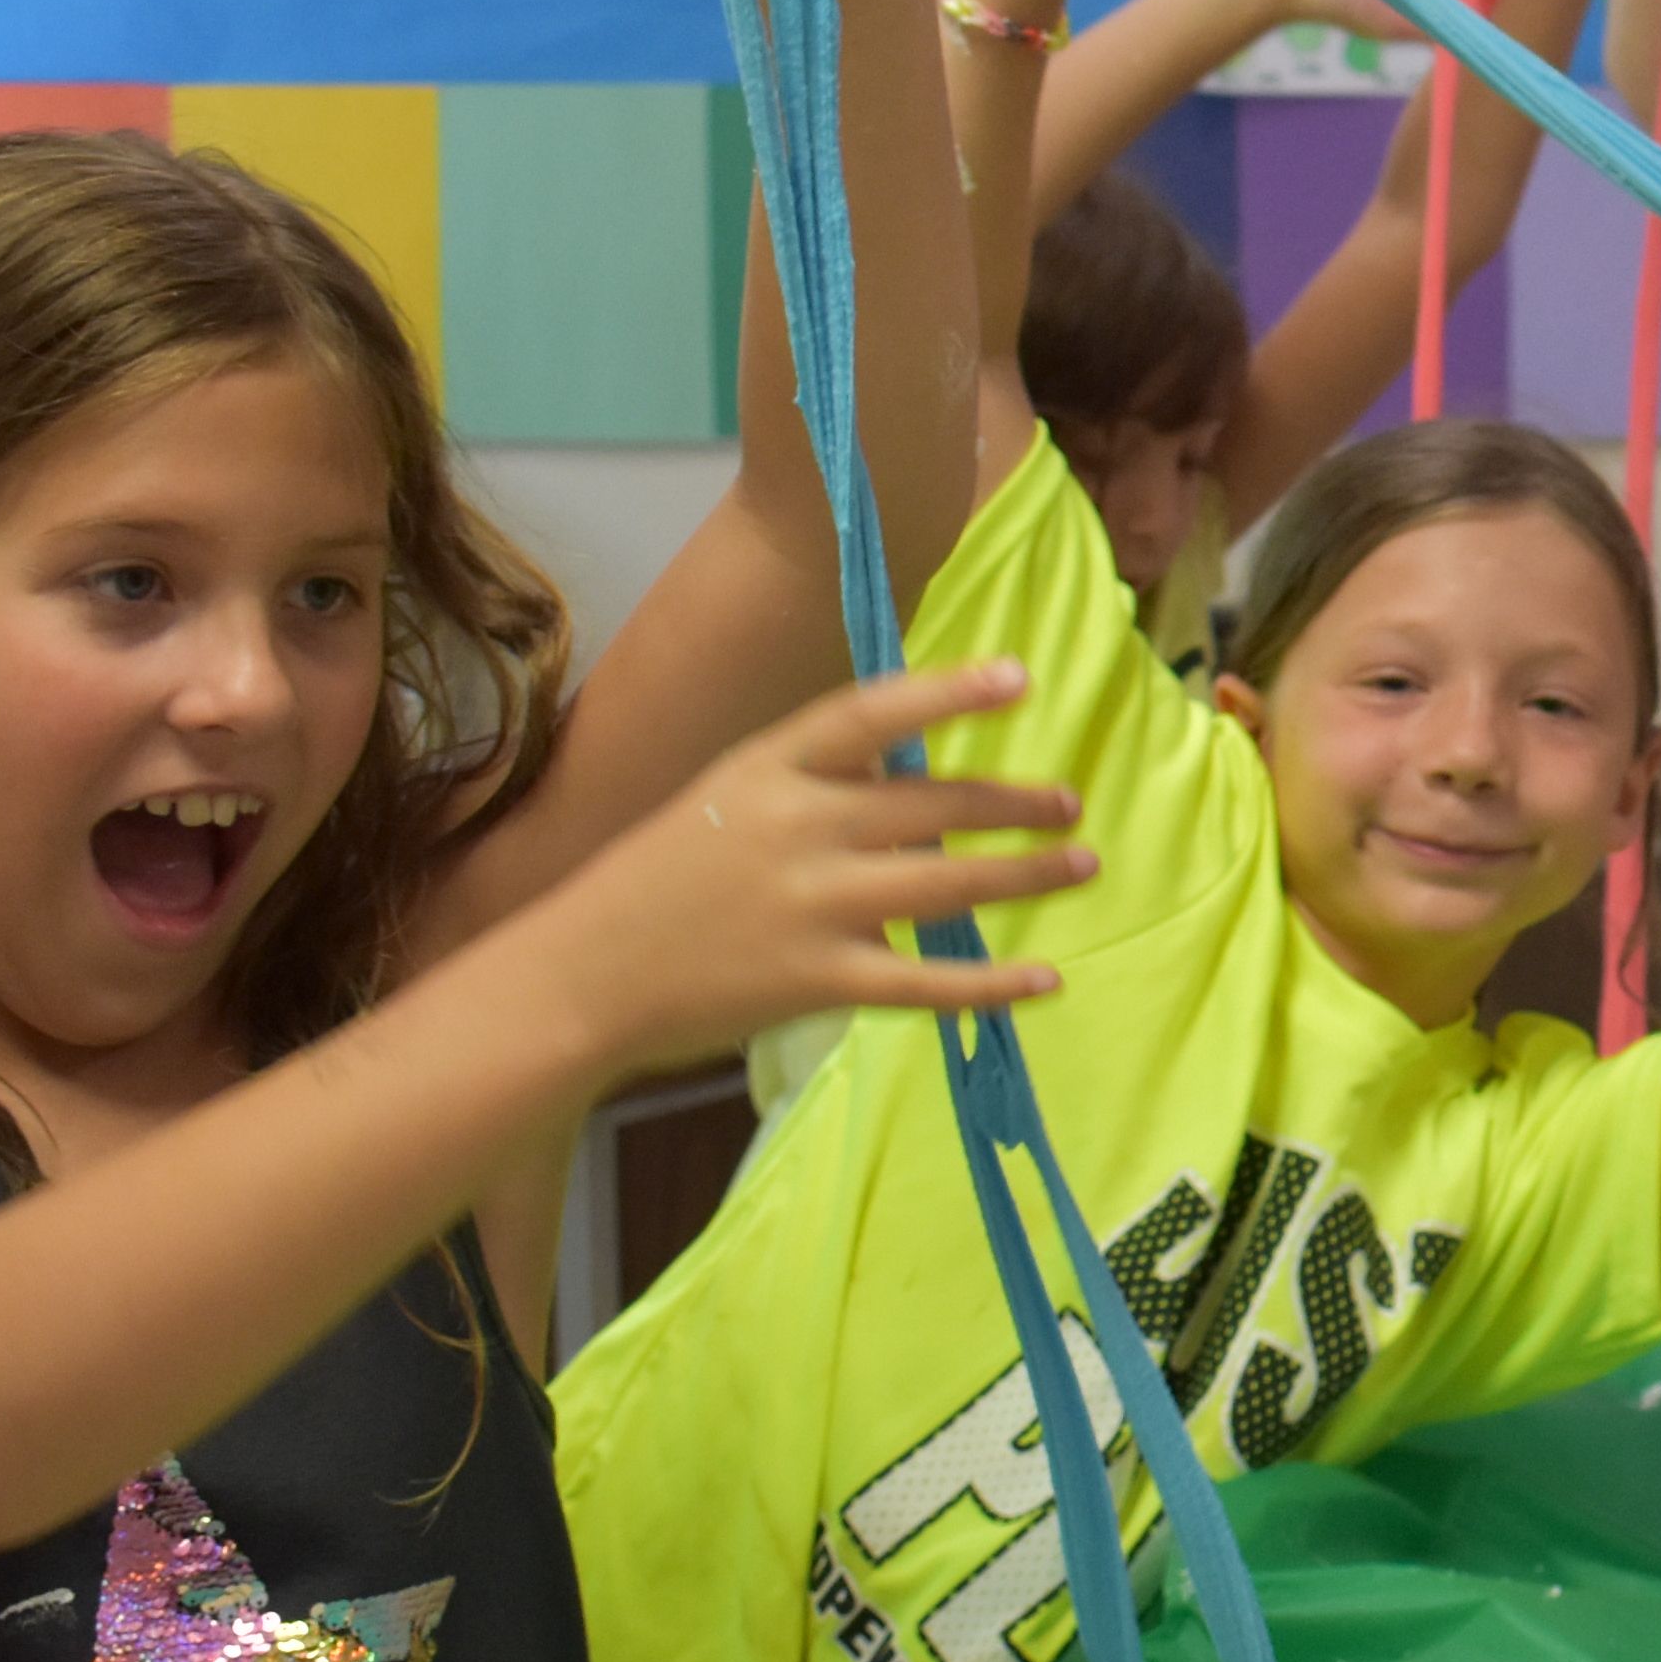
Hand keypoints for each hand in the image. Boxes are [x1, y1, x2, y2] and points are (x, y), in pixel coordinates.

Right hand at [521, 662, 1089, 1065]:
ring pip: (948, 885)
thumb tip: (905, 780)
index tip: (1017, 677)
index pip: (871, 714)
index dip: (948, 692)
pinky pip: (928, 982)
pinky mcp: (819, 979)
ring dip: (1026, 875)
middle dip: (1013, 804)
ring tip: (1082, 865)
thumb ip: (806, 788)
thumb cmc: (650, 885)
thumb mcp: (717, 803)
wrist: (578, 976)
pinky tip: (1044, 979)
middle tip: (1069, 800)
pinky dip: (993, 984)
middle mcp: (797, 827)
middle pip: (931, 805)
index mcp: (766, 770)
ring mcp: (812, 905)